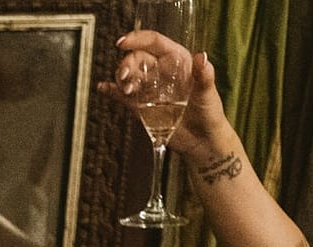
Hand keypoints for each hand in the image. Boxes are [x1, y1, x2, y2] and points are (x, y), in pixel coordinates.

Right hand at [99, 36, 228, 164]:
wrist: (201, 141)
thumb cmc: (209, 113)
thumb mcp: (207, 92)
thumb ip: (204, 75)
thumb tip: (202, 57)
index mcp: (177, 61)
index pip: (154, 43)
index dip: (138, 40)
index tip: (122, 43)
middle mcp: (161, 71)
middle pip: (137, 58)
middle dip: (126, 64)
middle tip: (125, 77)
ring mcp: (150, 88)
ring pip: (129, 76)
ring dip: (121, 79)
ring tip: (125, 89)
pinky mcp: (141, 105)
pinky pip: (123, 95)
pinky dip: (111, 91)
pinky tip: (103, 88)